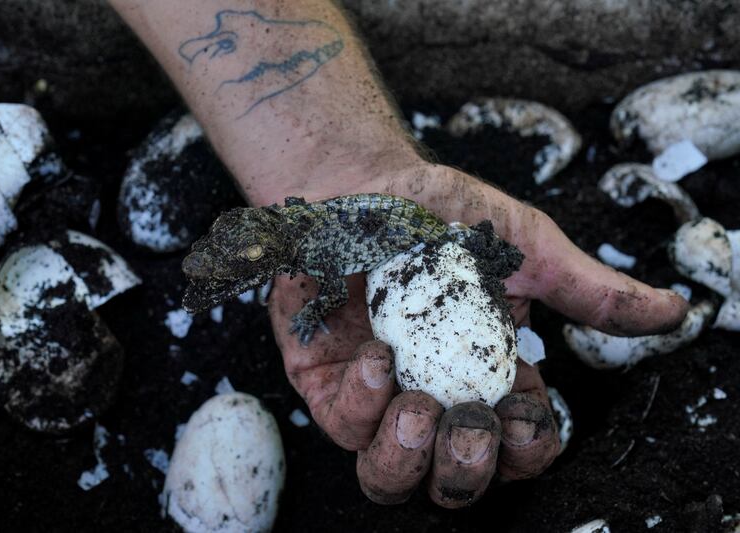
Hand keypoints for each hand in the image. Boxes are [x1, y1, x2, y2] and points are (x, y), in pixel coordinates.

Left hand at [268, 164, 688, 507]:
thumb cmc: (439, 212)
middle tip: (470, 420)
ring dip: (412, 458)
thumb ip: (589, 291)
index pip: (516, 443)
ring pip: (391, 477)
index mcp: (487, 374)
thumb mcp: (523, 249)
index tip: (519, 410)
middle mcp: (434, 395)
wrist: (359, 183)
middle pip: (454, 480)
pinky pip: (344, 427)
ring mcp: (376, 396)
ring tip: (420, 407)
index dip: (525, 447)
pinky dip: (364, 404)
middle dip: (468, 467)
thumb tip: (673, 311)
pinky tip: (377, 358)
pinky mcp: (326, 382)